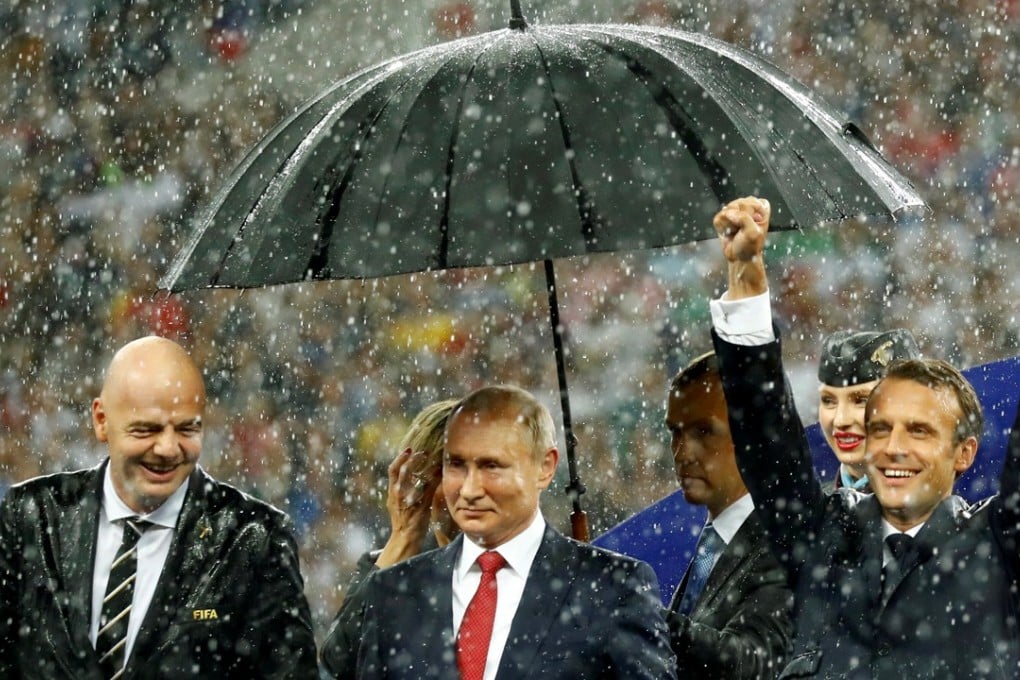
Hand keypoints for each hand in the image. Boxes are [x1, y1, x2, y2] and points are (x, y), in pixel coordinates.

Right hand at [375, 448, 440, 567]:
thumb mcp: (397, 502)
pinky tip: (441, 473)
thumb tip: (411, 474)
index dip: (400, 458)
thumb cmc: (403, 519)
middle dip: (412, 460)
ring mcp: (409, 501)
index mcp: (392, 492)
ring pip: (415, 480)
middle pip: (402, 471)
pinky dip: (435, 479)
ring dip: (426, 468)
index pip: (392, 470)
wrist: (404, 538)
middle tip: (423, 453)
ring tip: (433, 460)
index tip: (409, 449)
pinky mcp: (421, 507)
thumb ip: (401, 488)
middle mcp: (398, 495)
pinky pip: (429, 490)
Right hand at [713, 196, 770, 298]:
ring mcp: (735, 211)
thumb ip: (744, 218)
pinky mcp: (723, 218)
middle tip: (743, 231)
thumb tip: (729, 213)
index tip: (754, 226)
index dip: (751, 215)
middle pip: (739, 204)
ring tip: (735, 232)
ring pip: (727, 209)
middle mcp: (748, 206)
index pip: (753, 202)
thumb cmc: (750, 247)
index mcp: (761, 208)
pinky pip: (718, 218)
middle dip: (739, 219)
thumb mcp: (753, 233)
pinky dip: (722, 228)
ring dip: (730, 224)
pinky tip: (728, 233)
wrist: (739, 258)